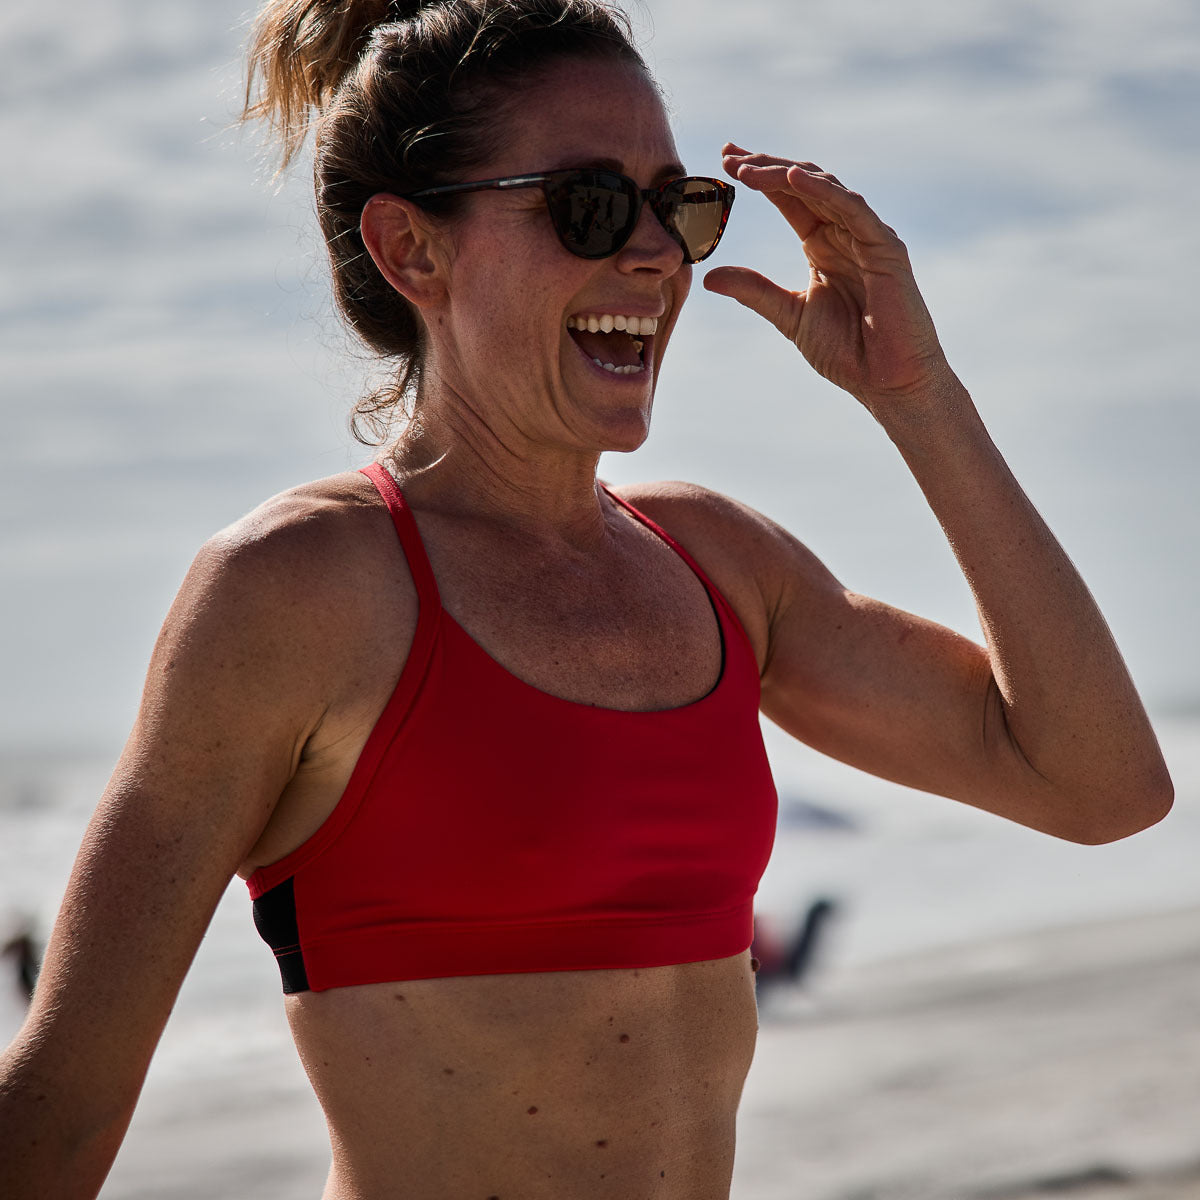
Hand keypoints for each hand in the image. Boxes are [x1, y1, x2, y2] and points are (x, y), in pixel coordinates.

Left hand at [704, 144, 956, 417]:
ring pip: (824, 189)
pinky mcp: (885, 247)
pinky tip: (792, 178)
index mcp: (821, 245)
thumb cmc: (847, 352)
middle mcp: (844, 233)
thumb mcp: (789, 315)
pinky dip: (823, 190)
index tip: (725, 162)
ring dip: (785, 174)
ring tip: (748, 168)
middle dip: (765, 167)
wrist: (887, 382)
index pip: (787, 199)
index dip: (759, 178)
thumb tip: (709, 277)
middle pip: (803, 185)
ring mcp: (866, 237)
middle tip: (729, 156)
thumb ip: (753, 291)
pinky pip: (852, 209)